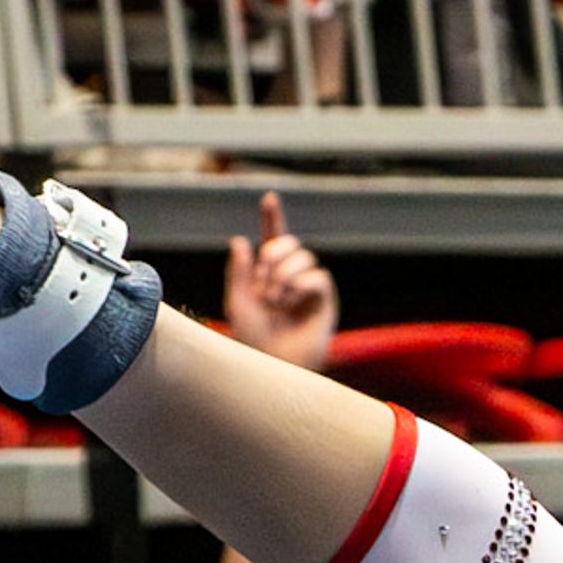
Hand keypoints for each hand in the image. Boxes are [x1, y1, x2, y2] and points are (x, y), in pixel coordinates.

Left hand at [221, 190, 337, 370]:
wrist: (273, 364)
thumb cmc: (252, 339)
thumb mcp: (238, 301)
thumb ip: (239, 271)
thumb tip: (240, 240)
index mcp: (266, 274)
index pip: (271, 239)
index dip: (272, 218)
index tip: (268, 198)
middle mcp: (289, 276)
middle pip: (288, 243)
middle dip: (273, 253)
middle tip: (261, 280)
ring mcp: (308, 287)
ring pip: (303, 256)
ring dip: (284, 274)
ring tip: (274, 300)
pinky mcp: (325, 300)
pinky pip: (317, 277)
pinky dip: (301, 286)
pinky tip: (291, 303)